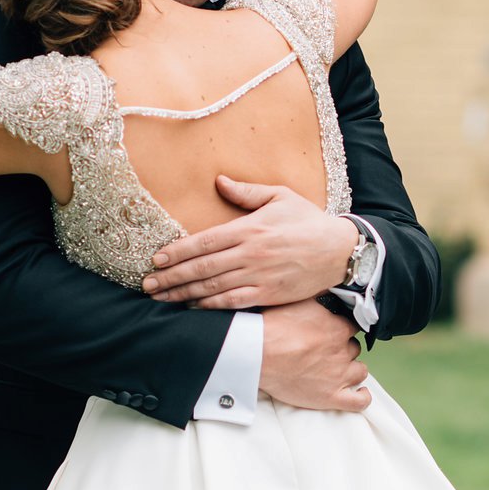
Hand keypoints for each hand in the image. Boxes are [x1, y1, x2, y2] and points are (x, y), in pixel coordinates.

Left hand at [140, 175, 358, 308]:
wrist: (340, 251)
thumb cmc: (309, 221)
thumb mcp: (280, 196)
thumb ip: (247, 192)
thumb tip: (218, 181)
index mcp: (249, 229)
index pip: (204, 241)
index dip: (177, 252)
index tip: (156, 259)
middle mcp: (250, 254)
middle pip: (202, 268)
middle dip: (171, 277)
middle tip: (147, 284)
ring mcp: (258, 277)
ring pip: (212, 289)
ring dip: (183, 294)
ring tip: (161, 298)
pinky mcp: (268, 295)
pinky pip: (233, 303)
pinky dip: (210, 307)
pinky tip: (193, 308)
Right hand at [258, 301, 370, 412]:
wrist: (256, 354)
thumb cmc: (272, 327)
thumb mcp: (299, 301)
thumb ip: (319, 298)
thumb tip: (330, 288)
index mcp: (337, 328)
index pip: (352, 327)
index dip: (342, 330)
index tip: (334, 332)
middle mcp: (341, 351)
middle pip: (353, 349)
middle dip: (343, 349)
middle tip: (327, 350)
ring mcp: (338, 376)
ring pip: (359, 371)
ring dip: (352, 369)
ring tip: (339, 369)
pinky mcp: (330, 397)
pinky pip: (358, 402)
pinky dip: (361, 398)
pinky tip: (359, 393)